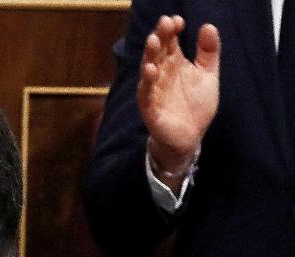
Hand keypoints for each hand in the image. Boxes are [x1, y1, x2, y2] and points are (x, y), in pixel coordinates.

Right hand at [138, 15, 219, 182]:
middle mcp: (161, 74)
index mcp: (174, 64)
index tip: (177, 20)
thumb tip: (208, 26)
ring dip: (149, 55)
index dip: (172, 30)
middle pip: (157, 51)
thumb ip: (208, 52)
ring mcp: (154, 90)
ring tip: (153, 40)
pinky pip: (146, 93)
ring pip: (148, 68)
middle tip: (165, 23)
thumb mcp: (208, 75)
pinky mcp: (150, 107)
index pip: (170, 42)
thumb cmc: (196, 106)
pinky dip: (147, 82)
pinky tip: (150, 70)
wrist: (190, 137)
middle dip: (160, 36)